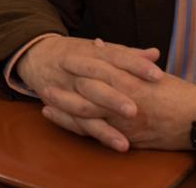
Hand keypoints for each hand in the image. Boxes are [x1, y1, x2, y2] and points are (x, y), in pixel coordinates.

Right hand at [17, 36, 163, 151]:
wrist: (37, 56)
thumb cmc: (76, 53)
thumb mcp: (100, 50)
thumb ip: (128, 54)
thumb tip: (155, 54)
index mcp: (90, 54)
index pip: (116, 56)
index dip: (136, 65)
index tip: (157, 75)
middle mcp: (77, 72)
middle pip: (96, 85)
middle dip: (114, 99)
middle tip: (135, 111)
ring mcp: (66, 90)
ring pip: (83, 109)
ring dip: (104, 129)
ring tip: (125, 143)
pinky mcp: (60, 106)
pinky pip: (75, 123)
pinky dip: (93, 134)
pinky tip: (113, 145)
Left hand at [45, 70, 195, 151]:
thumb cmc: (176, 93)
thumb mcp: (150, 71)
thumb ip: (123, 57)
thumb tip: (99, 44)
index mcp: (133, 79)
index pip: (100, 68)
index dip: (80, 64)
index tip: (64, 57)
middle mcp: (126, 99)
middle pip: (87, 91)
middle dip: (66, 86)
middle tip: (45, 81)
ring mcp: (125, 121)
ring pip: (87, 113)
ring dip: (64, 107)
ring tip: (46, 100)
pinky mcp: (127, 137)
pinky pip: (97, 133)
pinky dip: (77, 126)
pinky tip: (62, 120)